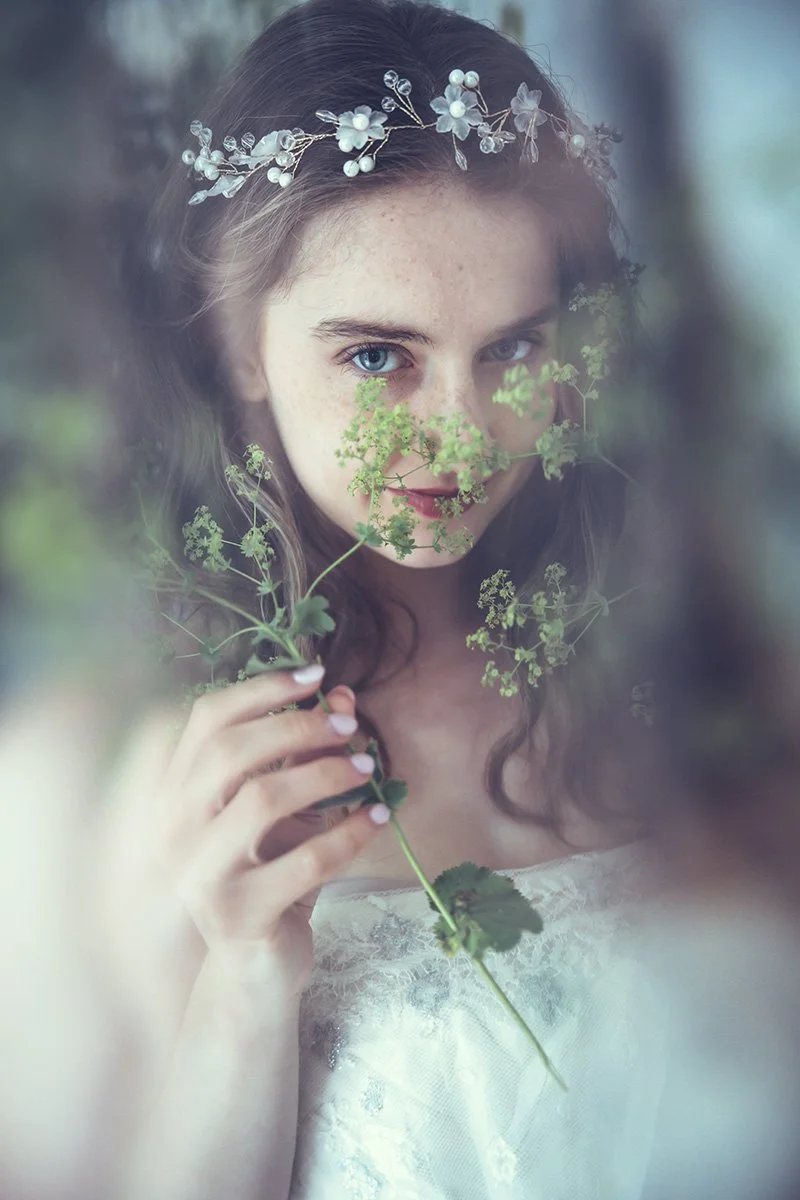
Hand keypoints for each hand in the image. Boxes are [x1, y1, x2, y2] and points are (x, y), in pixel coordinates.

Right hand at [93, 666, 388, 1018]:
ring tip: (367, 768)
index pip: (207, 719)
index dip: (261, 688)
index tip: (315, 675)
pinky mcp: (240, 915)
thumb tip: (342, 697)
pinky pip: (305, 860)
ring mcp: (201, 875)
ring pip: (262, 801)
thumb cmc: (268, 875)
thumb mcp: (284, 811)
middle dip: (297, 727)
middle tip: (350, 726)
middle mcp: (174, 830)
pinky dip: (349, 832)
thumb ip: (303, 753)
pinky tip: (378, 817)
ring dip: (325, 775)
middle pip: (230, 752)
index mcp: (175, 794)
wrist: (253, 969)